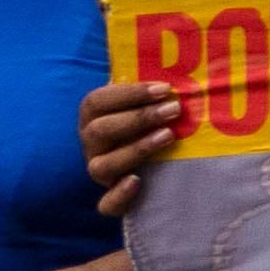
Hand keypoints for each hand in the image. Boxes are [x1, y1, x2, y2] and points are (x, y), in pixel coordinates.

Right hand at [79, 74, 184, 217]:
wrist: (152, 162)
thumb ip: (151, 87)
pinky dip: (119, 195)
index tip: (164, 88)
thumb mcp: (146, 101)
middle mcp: (90, 144)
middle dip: (139, 118)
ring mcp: (99, 171)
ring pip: (101, 166)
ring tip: (168, 136)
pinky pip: (106, 204)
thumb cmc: (149, 121)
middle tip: (174, 109)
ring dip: (135, 149)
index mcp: (92, 117)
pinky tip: (138, 181)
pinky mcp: (111, 198)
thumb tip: (179, 66)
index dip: (128, 93)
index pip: (96, 101)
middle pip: (100, 130)